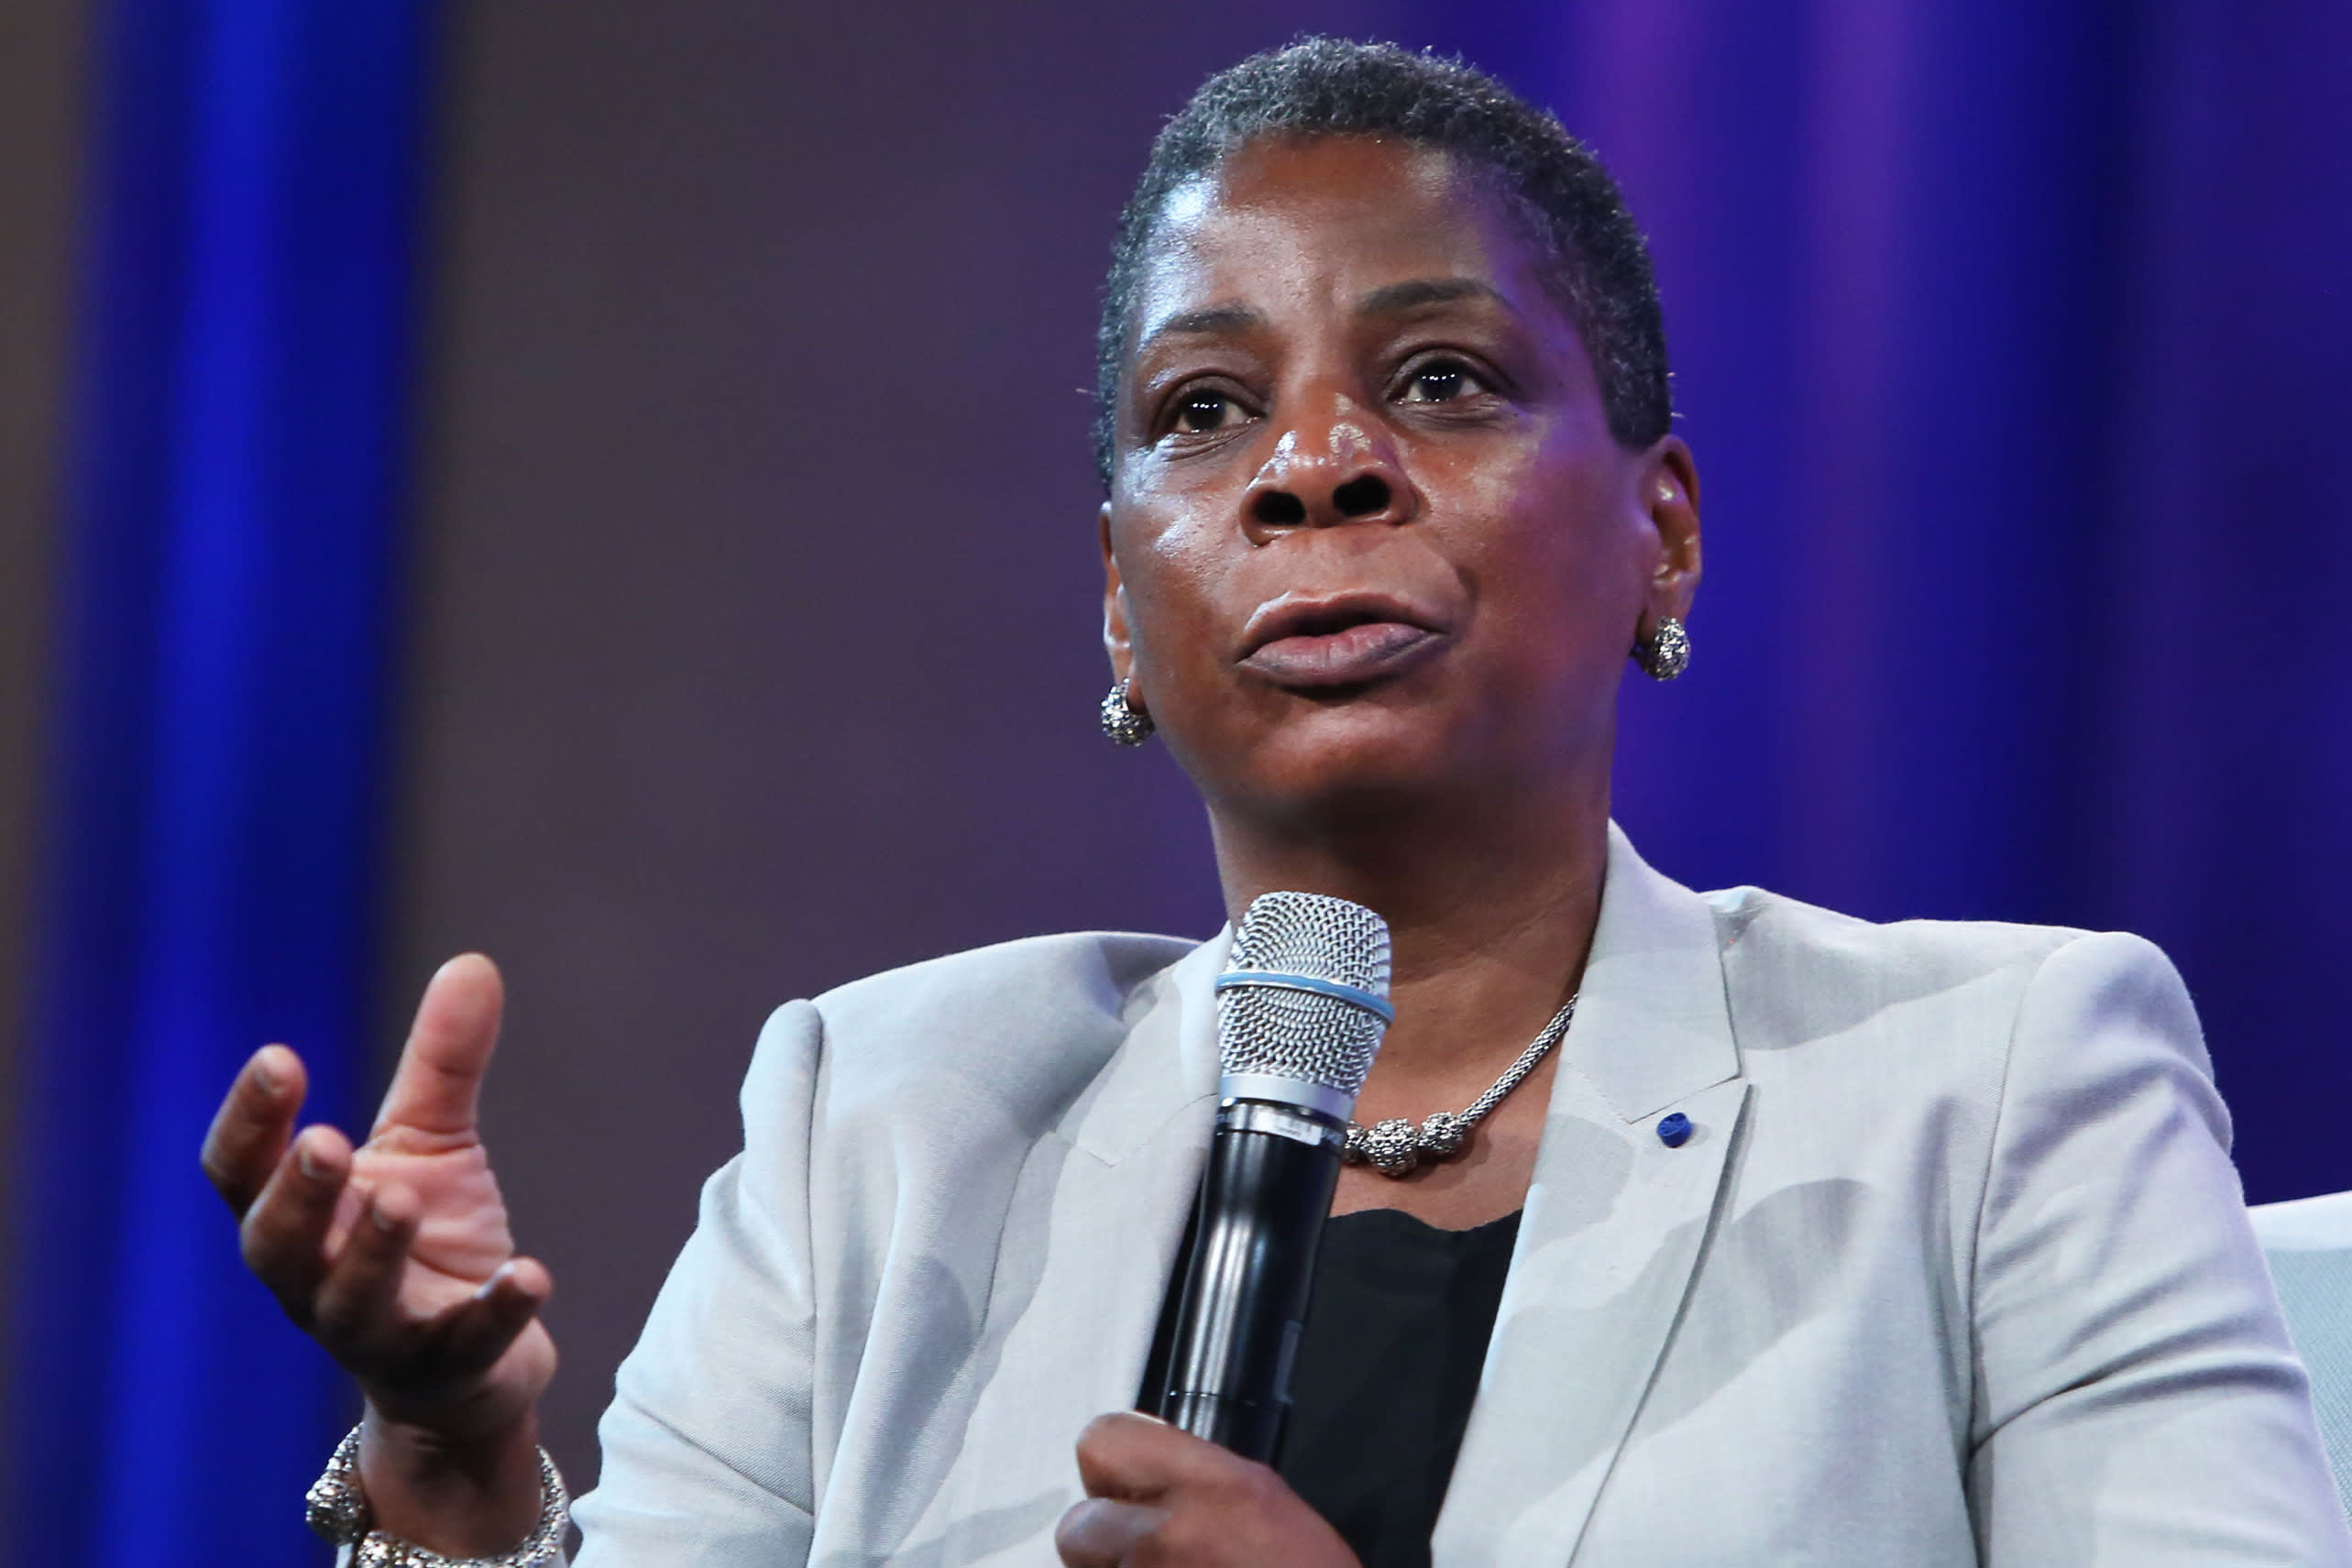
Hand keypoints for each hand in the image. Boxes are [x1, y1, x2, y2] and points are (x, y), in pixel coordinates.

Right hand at [201, 954, 553, 1548]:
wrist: (468, 1368)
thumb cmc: (424, 1240)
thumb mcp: (432, 1146)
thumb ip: (442, 1064)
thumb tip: (473, 961)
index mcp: (297, 1216)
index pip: (240, 1173)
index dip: (250, 1121)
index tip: (279, 1058)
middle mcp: (315, 1281)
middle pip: (277, 1244)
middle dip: (296, 1194)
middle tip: (324, 1140)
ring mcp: (376, 1335)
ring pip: (351, 1303)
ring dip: (372, 1252)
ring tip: (401, 1201)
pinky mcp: (446, 1368)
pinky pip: (466, 1345)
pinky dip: (496, 1312)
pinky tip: (532, 1274)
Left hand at [1056, 1412, 1360, 1567]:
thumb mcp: (1264, 1499)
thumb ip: (1197, 1474)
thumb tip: (1146, 1469)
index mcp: (1215, 1485)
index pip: (1104, 1442)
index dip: (1111, 1467)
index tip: (1122, 1483)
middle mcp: (1171, 1535)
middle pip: (1078, 1524)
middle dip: (1104, 1540)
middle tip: (1145, 1550)